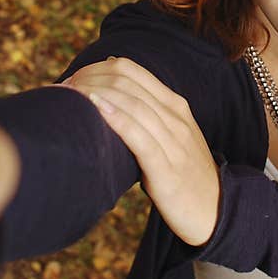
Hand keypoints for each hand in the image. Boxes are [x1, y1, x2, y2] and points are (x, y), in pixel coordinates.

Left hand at [63, 57, 219, 246]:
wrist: (216, 209)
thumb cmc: (184, 174)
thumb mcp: (171, 136)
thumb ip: (147, 117)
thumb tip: (108, 96)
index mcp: (175, 105)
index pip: (131, 70)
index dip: (96, 69)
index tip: (72, 80)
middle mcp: (175, 117)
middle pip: (126, 82)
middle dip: (88, 79)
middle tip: (61, 89)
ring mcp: (173, 140)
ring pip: (131, 103)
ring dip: (93, 94)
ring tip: (66, 96)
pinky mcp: (166, 168)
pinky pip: (139, 135)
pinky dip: (115, 117)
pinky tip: (95, 109)